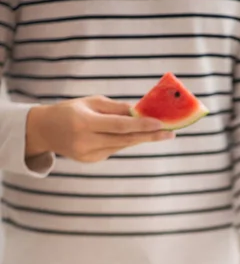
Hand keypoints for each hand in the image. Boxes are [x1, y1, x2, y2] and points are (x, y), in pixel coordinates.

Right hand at [25, 95, 173, 162]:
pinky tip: (128, 135)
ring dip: (139, 138)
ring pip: (121, 146)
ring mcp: (89, 154)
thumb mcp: (90, 102)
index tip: (160, 124)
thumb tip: (140, 112)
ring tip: (157, 131)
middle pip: (125, 140)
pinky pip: (114, 150)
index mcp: (85, 122)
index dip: (141, 126)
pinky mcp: (91, 161)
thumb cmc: (70, 111)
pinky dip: (123, 141)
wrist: (45, 130)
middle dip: (150, 136)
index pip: (119, 125)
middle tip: (171, 133)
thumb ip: (115, 108)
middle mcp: (86, 141)